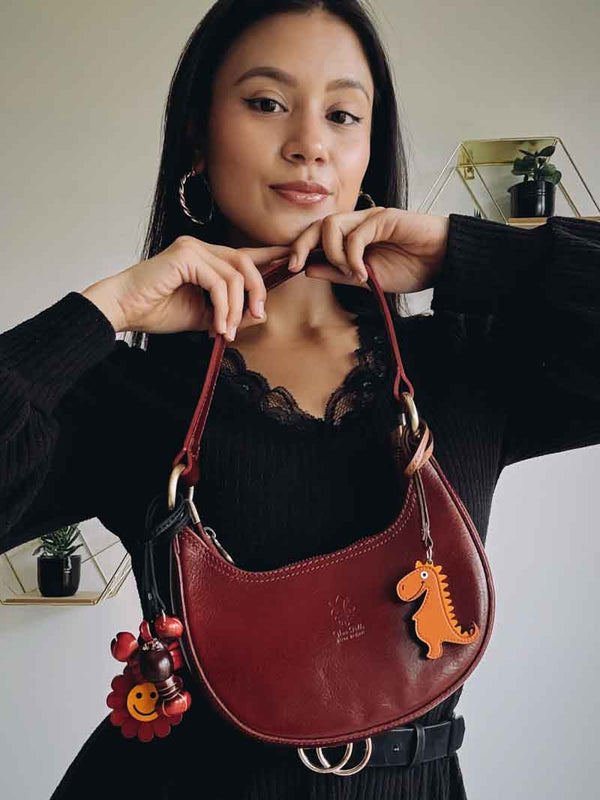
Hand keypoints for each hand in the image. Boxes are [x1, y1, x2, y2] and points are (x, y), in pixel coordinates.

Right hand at [81, 236, 290, 338]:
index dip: (270, 256)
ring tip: (226, 330)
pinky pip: (218, 282)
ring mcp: (193, 248)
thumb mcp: (203, 316)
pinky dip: (223, 307)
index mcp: (206, 258)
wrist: (122, 310)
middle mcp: (201, 248)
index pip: (244, 254)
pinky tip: (216, 324)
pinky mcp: (185, 256)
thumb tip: (259, 314)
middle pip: (246, 263)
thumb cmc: (156, 311)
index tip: (291, 261)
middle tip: (257, 316)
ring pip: (235, 275)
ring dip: (236, 308)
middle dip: (257, 292)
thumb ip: (229, 313)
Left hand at [285, 207, 449, 293]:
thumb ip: (339, 273)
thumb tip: (308, 268)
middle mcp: (358, 223)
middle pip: (318, 225)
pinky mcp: (385, 217)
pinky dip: (353, 256)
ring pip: (332, 225)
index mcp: (352, 237)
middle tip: (296, 266)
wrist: (444, 262)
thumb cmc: (412, 268)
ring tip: (350, 273)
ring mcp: (370, 218)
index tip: (289, 268)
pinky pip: (357, 234)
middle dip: (301, 245)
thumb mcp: (367, 278)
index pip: (317, 237)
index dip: (300, 249)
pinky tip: (363, 273)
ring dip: (332, 253)